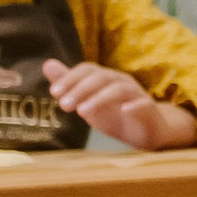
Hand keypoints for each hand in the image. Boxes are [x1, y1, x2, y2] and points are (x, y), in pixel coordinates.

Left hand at [44, 61, 195, 149]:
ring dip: (99, 98)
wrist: (147, 131)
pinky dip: (134, 105)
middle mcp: (122, 82)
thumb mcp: (87, 101)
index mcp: (106, 78)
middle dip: (80, 90)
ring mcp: (137, 95)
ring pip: (119, 89)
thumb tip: (47, 64)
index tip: (54, 93)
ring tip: (82, 112)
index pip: (88, 69)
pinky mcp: (149, 110)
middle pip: (101, 77)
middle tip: (63, 106)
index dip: (70, 78)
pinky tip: (124, 111)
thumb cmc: (115, 116)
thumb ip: (70, 85)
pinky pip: (143, 103)